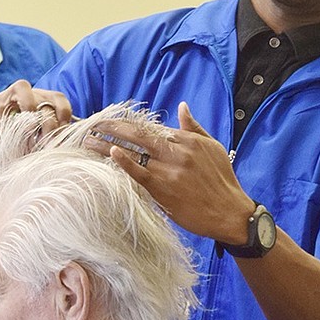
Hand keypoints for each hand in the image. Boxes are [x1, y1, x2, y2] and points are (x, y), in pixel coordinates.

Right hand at [0, 81, 72, 237]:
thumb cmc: (14, 158)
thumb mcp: (38, 149)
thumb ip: (54, 141)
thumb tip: (78, 141)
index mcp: (38, 106)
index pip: (58, 98)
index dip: (65, 112)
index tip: (66, 132)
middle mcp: (21, 100)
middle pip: (43, 93)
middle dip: (49, 118)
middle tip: (48, 140)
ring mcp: (2, 103)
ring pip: (21, 87)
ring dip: (30, 105)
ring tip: (30, 127)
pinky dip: (6, 119)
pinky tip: (9, 136)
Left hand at [86, 102, 254, 242]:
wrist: (230, 212)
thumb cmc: (222, 181)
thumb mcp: (213, 147)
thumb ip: (194, 127)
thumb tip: (182, 106)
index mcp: (187, 140)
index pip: (152, 127)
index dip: (130, 124)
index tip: (112, 122)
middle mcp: (177, 151)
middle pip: (138, 133)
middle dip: (113, 126)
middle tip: (94, 123)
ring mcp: (169, 169)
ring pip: (134, 151)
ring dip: (108, 144)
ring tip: (89, 140)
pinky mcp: (163, 188)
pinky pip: (139, 172)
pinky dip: (125, 161)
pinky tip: (111, 152)